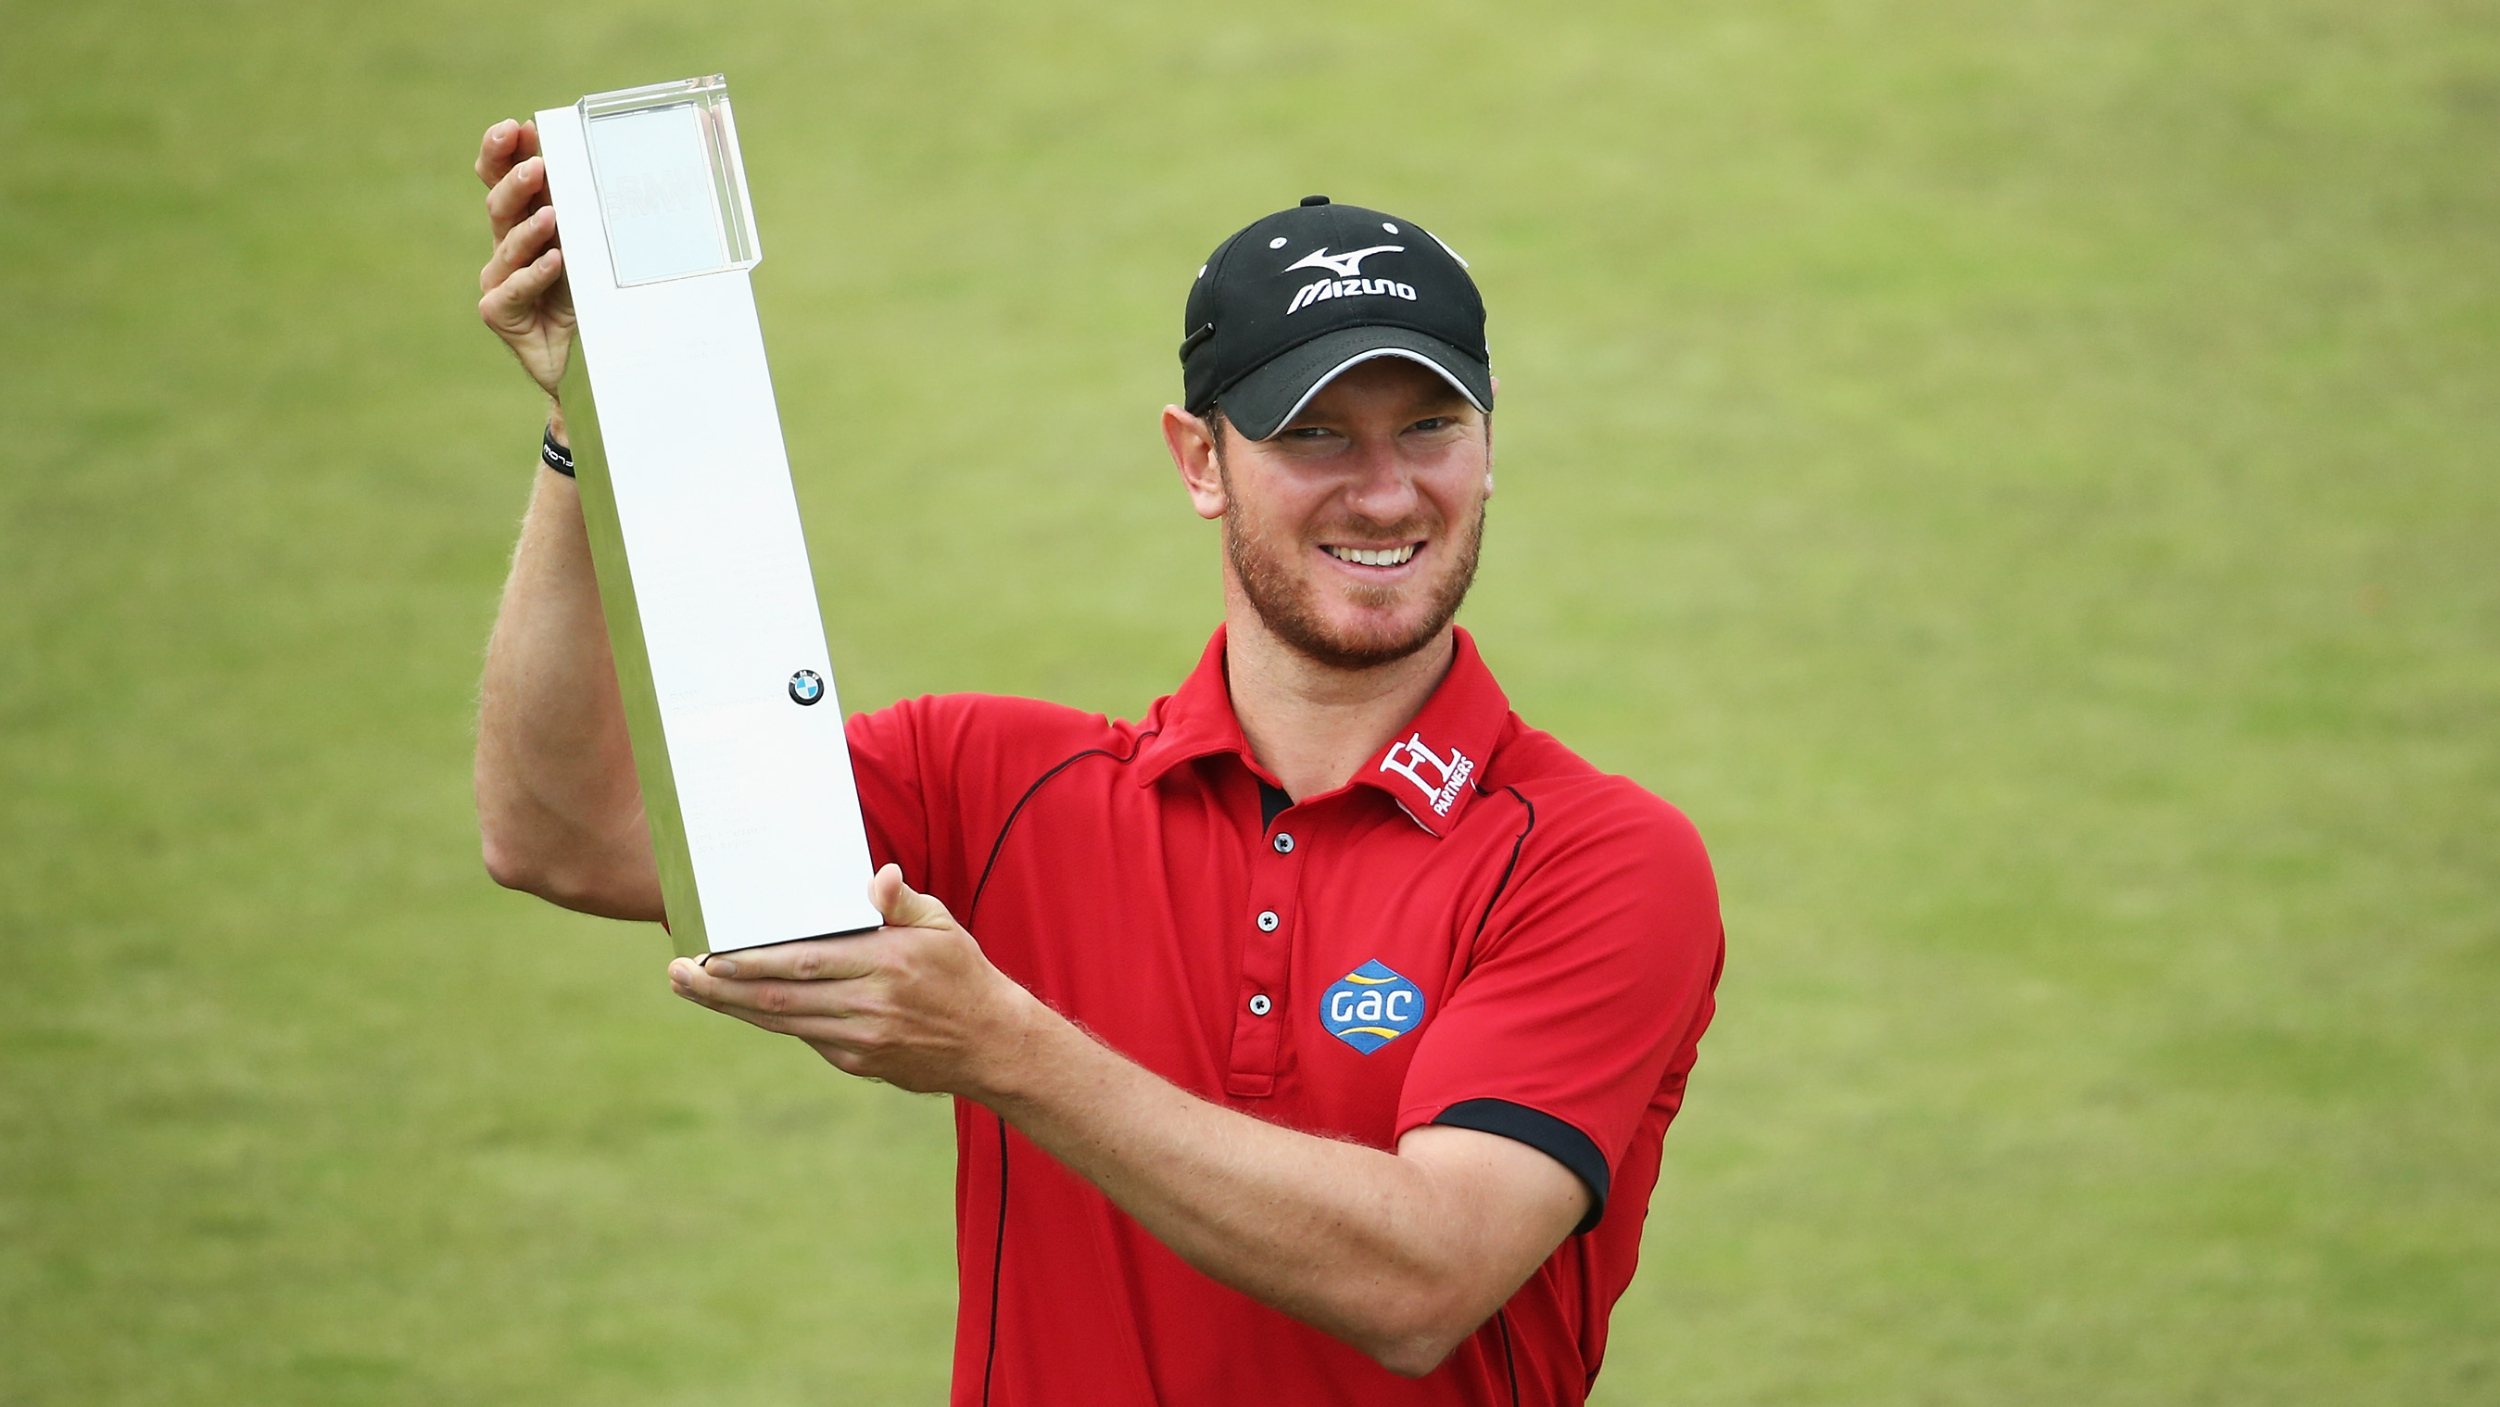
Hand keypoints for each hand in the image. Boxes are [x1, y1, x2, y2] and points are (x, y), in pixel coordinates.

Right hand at [475, 118, 574, 397]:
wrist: (594, 364)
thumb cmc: (597, 300)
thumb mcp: (599, 249)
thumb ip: (596, 210)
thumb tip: (622, 159)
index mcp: (526, 223)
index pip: (503, 178)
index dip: (503, 151)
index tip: (517, 127)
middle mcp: (508, 248)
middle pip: (499, 204)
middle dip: (514, 179)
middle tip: (535, 163)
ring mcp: (500, 280)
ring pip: (507, 245)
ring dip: (529, 228)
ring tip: (551, 214)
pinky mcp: (499, 312)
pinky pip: (514, 288)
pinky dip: (535, 274)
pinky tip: (555, 261)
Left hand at [668, 865, 1047, 1095]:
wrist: (993, 1046)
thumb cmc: (962, 974)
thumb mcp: (942, 926)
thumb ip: (903, 901)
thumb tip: (877, 877)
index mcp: (888, 964)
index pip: (806, 961)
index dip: (753, 959)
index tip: (711, 951)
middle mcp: (870, 1006)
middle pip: (779, 996)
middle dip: (720, 986)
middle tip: (677, 972)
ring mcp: (861, 1040)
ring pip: (782, 1021)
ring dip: (730, 1005)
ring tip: (689, 988)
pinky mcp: (858, 1064)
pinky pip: (806, 1038)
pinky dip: (771, 1019)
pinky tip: (740, 1003)